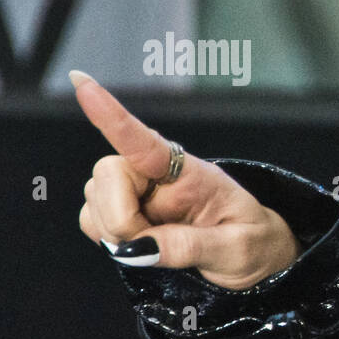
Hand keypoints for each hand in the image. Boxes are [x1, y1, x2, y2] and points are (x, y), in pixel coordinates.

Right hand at [71, 70, 302, 289]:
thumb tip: (138, 248)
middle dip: (119, 217)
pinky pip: (92, 222)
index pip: (144, 140)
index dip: (112, 115)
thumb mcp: (237, 248)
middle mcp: (156, 175)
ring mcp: (136, 194)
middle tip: (152, 245)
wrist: (256, 257)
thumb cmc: (252, 243)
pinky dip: (109, 241)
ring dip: (117, 233)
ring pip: (94, 200)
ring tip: (161, 247)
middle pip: (106, 174)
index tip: (82, 81)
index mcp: (189, 172)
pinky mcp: (122, 215)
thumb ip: (190, 247)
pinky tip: (141, 248)